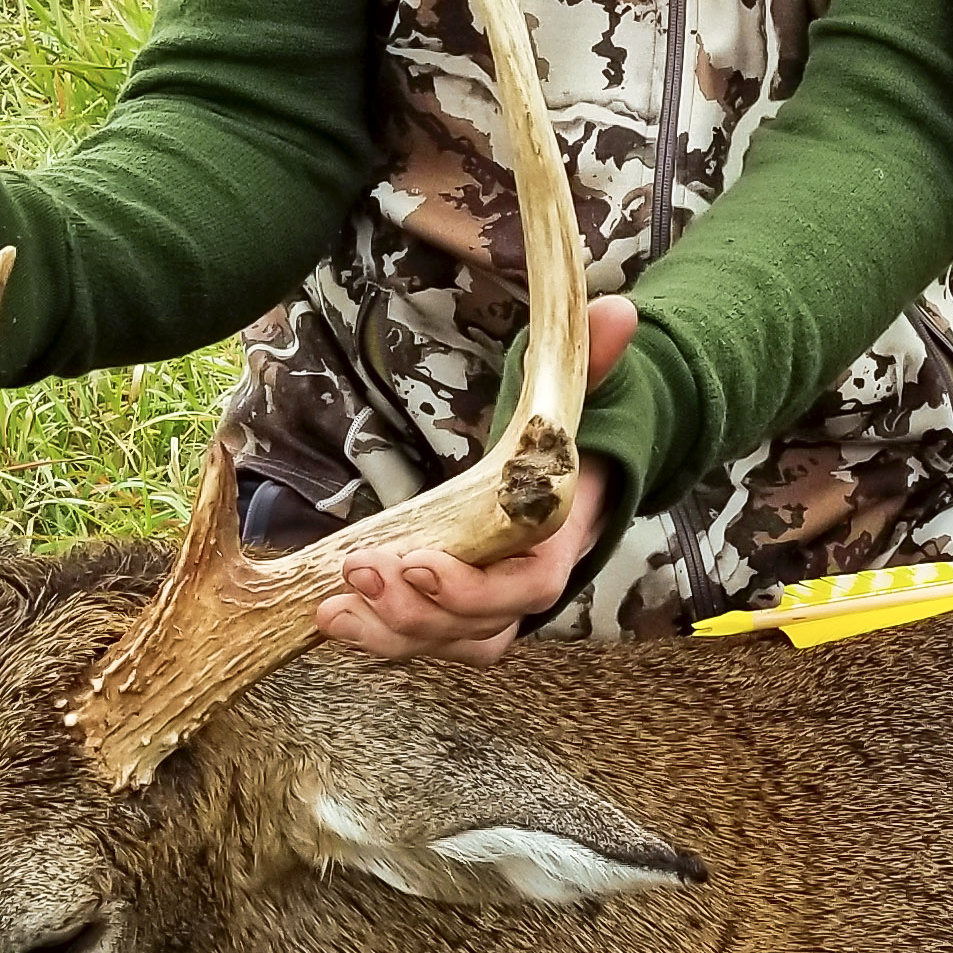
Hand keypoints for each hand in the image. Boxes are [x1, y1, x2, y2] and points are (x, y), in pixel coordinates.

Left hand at [316, 297, 640, 663]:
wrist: (564, 481)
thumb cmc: (562, 441)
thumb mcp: (577, 394)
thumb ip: (592, 360)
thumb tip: (617, 312)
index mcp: (555, 544)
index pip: (525, 589)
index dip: (472, 587)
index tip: (419, 562)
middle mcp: (524, 588)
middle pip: (476, 624)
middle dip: (415, 607)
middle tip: (359, 571)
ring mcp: (487, 608)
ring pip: (445, 641)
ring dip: (389, 633)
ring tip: (334, 609)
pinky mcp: (453, 612)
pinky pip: (422, 639)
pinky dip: (379, 637)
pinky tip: (336, 618)